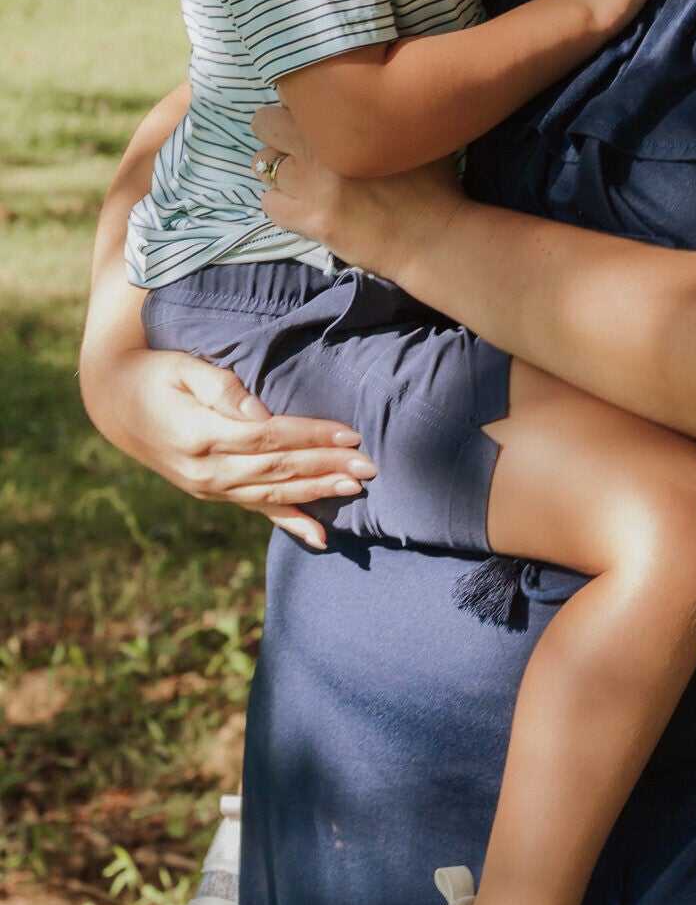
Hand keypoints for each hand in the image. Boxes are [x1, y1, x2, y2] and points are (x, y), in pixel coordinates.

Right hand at [103, 347, 378, 550]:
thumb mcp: (184, 368)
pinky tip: (320, 536)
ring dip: (316, 493)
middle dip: (326, 469)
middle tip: (369, 466)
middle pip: (276, 471)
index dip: (310, 438)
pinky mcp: (213, 493)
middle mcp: (205, 471)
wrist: (117, 404)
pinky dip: (289, 522)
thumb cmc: (156, 374)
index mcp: (200, 435)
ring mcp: (208, 488)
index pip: (268, 439)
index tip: (349, 434)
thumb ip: (223, 389)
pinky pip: (256, 510)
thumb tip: (261, 414)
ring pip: (271, 494)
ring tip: (356, 489)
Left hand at [252, 105, 464, 289]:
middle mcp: (321, 147)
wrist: (433, 237)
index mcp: (346, 120)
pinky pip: (269, 204)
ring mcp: (310, 185)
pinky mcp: (307, 220)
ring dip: (278, 168)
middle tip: (296, 145)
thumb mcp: (415, 131)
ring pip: (262, 164)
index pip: (296, 92)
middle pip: (265, 123)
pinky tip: (302, 206)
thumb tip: (374, 91)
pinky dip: (281, 203)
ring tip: (301, 179)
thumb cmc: (433, 183)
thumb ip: (385, 109)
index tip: (313, 117)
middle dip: (276, 130)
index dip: (301, 104)